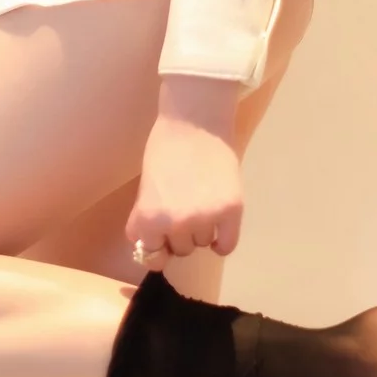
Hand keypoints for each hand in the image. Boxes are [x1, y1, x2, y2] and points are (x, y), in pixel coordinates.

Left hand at [125, 112, 243, 267]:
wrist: (194, 121)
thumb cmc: (164, 148)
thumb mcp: (145, 188)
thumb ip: (148, 220)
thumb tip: (153, 249)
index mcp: (148, 218)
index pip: (151, 256)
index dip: (158, 245)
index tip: (163, 237)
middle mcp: (176, 224)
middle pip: (180, 249)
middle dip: (180, 233)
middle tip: (184, 207)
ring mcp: (206, 219)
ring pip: (202, 243)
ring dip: (202, 231)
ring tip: (202, 202)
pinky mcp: (231, 211)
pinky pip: (227, 245)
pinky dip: (222, 241)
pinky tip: (220, 225)